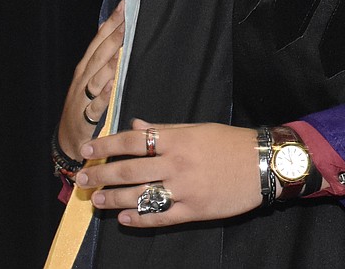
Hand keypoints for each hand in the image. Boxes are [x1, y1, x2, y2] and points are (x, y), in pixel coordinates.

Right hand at [56, 1, 124, 160]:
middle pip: (99, 55)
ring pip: (96, 78)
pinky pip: (96, 106)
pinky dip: (103, 95)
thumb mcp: (90, 77)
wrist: (68, 139)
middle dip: (112, 38)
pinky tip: (111, 86)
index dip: (110, 24)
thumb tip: (113, 29)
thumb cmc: (83, 104)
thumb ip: (102, 55)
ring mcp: (83, 98)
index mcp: (86, 68)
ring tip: (121, 49)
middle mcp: (83, 79)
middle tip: (126, 21)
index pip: (99, 40)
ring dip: (108, 63)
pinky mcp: (86, 118)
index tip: (123, 7)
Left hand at [76, 119, 261, 226]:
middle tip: (80, 180)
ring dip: (113, 199)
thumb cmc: (231, 142)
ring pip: (140, 196)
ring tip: (96, 201)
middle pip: (129, 170)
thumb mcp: (198, 129)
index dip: (105, 145)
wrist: (264, 163)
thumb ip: (165, 129)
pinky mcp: (195, 210)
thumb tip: (135, 125)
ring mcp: (185, 189)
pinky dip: (140, 219)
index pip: (132, 141)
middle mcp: (177, 163)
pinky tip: (124, 219)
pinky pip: (161, 217)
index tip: (86, 150)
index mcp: (178, 140)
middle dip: (100, 175)